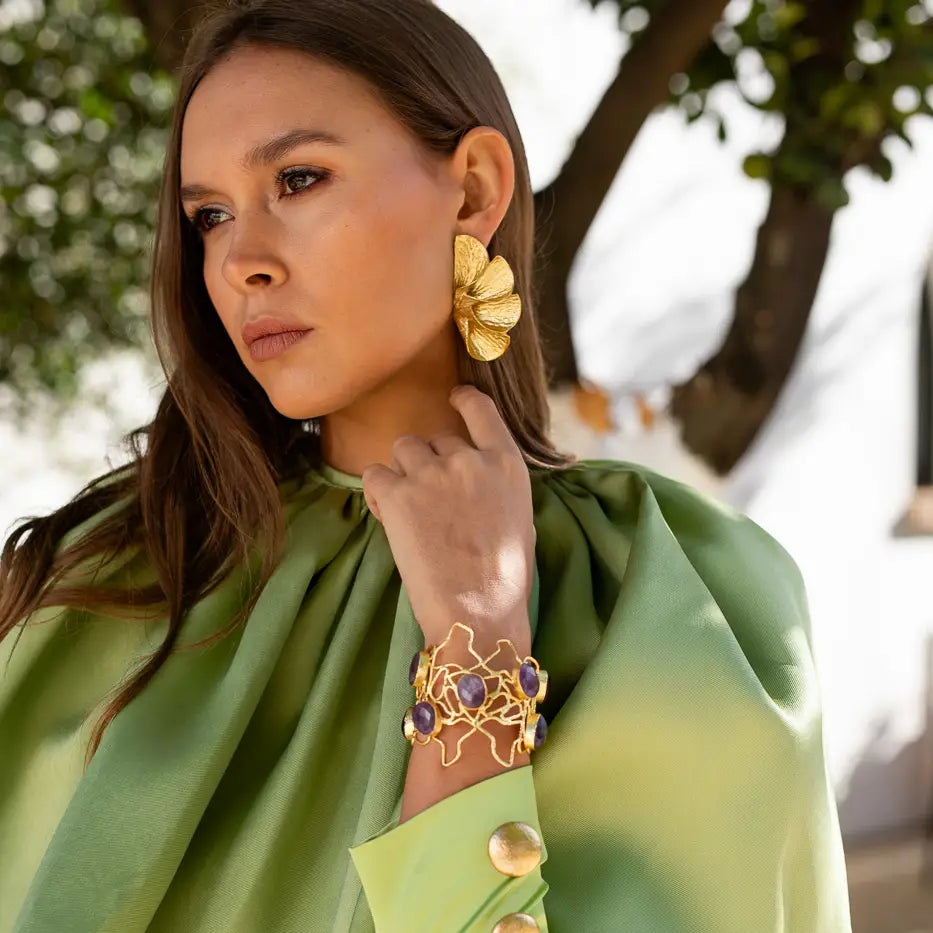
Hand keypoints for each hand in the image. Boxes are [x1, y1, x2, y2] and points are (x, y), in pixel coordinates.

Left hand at [360, 385, 534, 648]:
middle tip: (431, 502)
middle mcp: (470, 460)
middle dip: (430, 462)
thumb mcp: (519, 518)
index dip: (464, 400)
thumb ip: (494, 484)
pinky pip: (376, 474)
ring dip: (402, 472)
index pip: (482, 410)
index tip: (454, 397)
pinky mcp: (399, 495)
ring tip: (408, 509)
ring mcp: (433, 475)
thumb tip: (473, 475)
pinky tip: (388, 515)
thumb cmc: (503, 579)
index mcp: (507, 464)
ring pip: (403, 449)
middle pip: (436, 438)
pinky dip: (378, 492)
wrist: (479, 615)